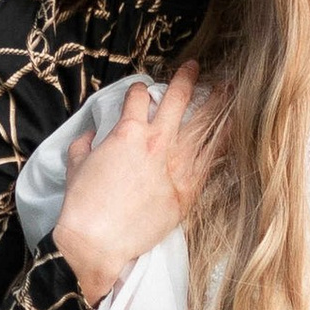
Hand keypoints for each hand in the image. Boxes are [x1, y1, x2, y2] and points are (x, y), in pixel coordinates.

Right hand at [56, 66, 212, 309]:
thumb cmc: (84, 206)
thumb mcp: (76, 166)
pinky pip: (212, 158)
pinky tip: (233, 127)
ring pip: (203, 124)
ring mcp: (176, 165)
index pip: (138, 97)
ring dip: (216, 102)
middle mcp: (156, 142)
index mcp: (127, 132)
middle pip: (178, 99)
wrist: (99, 242)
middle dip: (187, 78)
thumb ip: (84, 145)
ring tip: (229, 87)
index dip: (140, 90)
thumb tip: (90, 135)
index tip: (144, 90)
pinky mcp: (189, 189)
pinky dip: (222, 140)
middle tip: (195, 68)